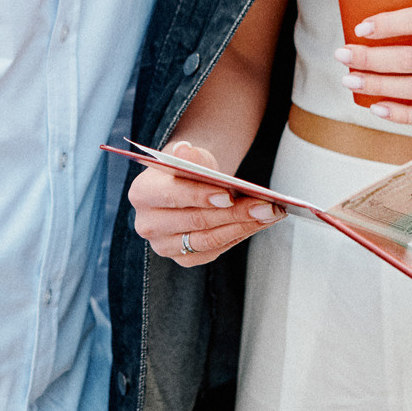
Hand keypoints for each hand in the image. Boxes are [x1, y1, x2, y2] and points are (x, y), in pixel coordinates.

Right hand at [128, 141, 283, 267]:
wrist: (187, 184)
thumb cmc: (189, 167)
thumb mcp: (189, 154)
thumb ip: (187, 154)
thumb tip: (186, 152)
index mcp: (141, 193)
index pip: (172, 196)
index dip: (201, 196)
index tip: (230, 195)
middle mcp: (147, 224)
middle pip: (195, 221)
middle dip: (235, 213)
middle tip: (266, 206)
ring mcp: (163, 246)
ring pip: (208, 240)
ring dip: (243, 227)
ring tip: (270, 214)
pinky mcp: (182, 258)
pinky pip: (213, 252)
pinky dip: (237, 237)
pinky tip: (258, 224)